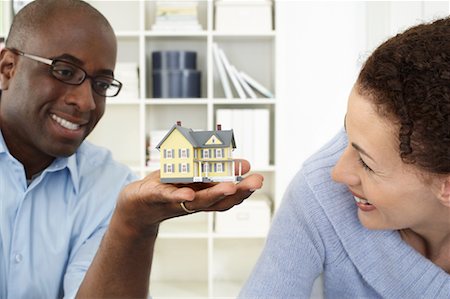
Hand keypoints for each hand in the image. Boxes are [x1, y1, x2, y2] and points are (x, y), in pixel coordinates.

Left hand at [113, 159, 263, 236]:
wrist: (136, 204)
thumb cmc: (167, 188)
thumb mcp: (194, 178)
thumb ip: (215, 172)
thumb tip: (245, 165)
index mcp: (203, 197)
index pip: (227, 197)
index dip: (243, 190)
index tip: (258, 180)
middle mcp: (193, 202)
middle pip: (218, 201)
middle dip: (239, 192)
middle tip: (256, 182)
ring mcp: (175, 201)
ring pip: (197, 200)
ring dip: (215, 194)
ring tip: (231, 187)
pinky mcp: (155, 196)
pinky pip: (167, 197)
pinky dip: (178, 196)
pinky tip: (188, 193)